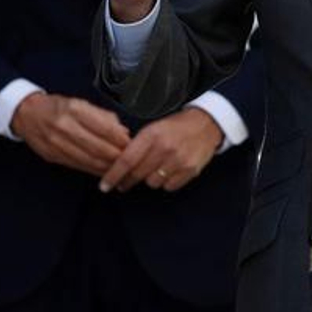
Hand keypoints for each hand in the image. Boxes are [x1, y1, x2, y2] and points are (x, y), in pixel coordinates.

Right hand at [11, 92, 131, 176]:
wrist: (26, 114)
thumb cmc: (57, 107)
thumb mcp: (80, 103)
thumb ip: (103, 116)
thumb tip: (123, 131)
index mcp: (75, 109)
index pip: (105, 128)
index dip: (121, 140)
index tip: (132, 144)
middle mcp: (65, 126)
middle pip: (98, 148)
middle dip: (117, 156)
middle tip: (131, 160)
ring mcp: (57, 143)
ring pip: (89, 160)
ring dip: (107, 167)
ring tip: (121, 168)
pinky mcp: (53, 156)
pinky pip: (79, 166)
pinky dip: (94, 170)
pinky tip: (104, 171)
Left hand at [99, 107, 223, 192]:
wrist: (207, 124)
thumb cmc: (175, 126)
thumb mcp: (153, 128)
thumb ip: (137, 145)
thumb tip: (116, 164)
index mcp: (152, 134)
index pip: (126, 160)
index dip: (113, 175)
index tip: (104, 186)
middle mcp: (164, 148)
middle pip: (137, 174)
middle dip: (128, 180)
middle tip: (124, 183)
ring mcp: (178, 160)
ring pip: (152, 182)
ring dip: (150, 179)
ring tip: (155, 169)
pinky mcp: (190, 170)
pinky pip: (168, 186)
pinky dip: (166, 182)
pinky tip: (169, 171)